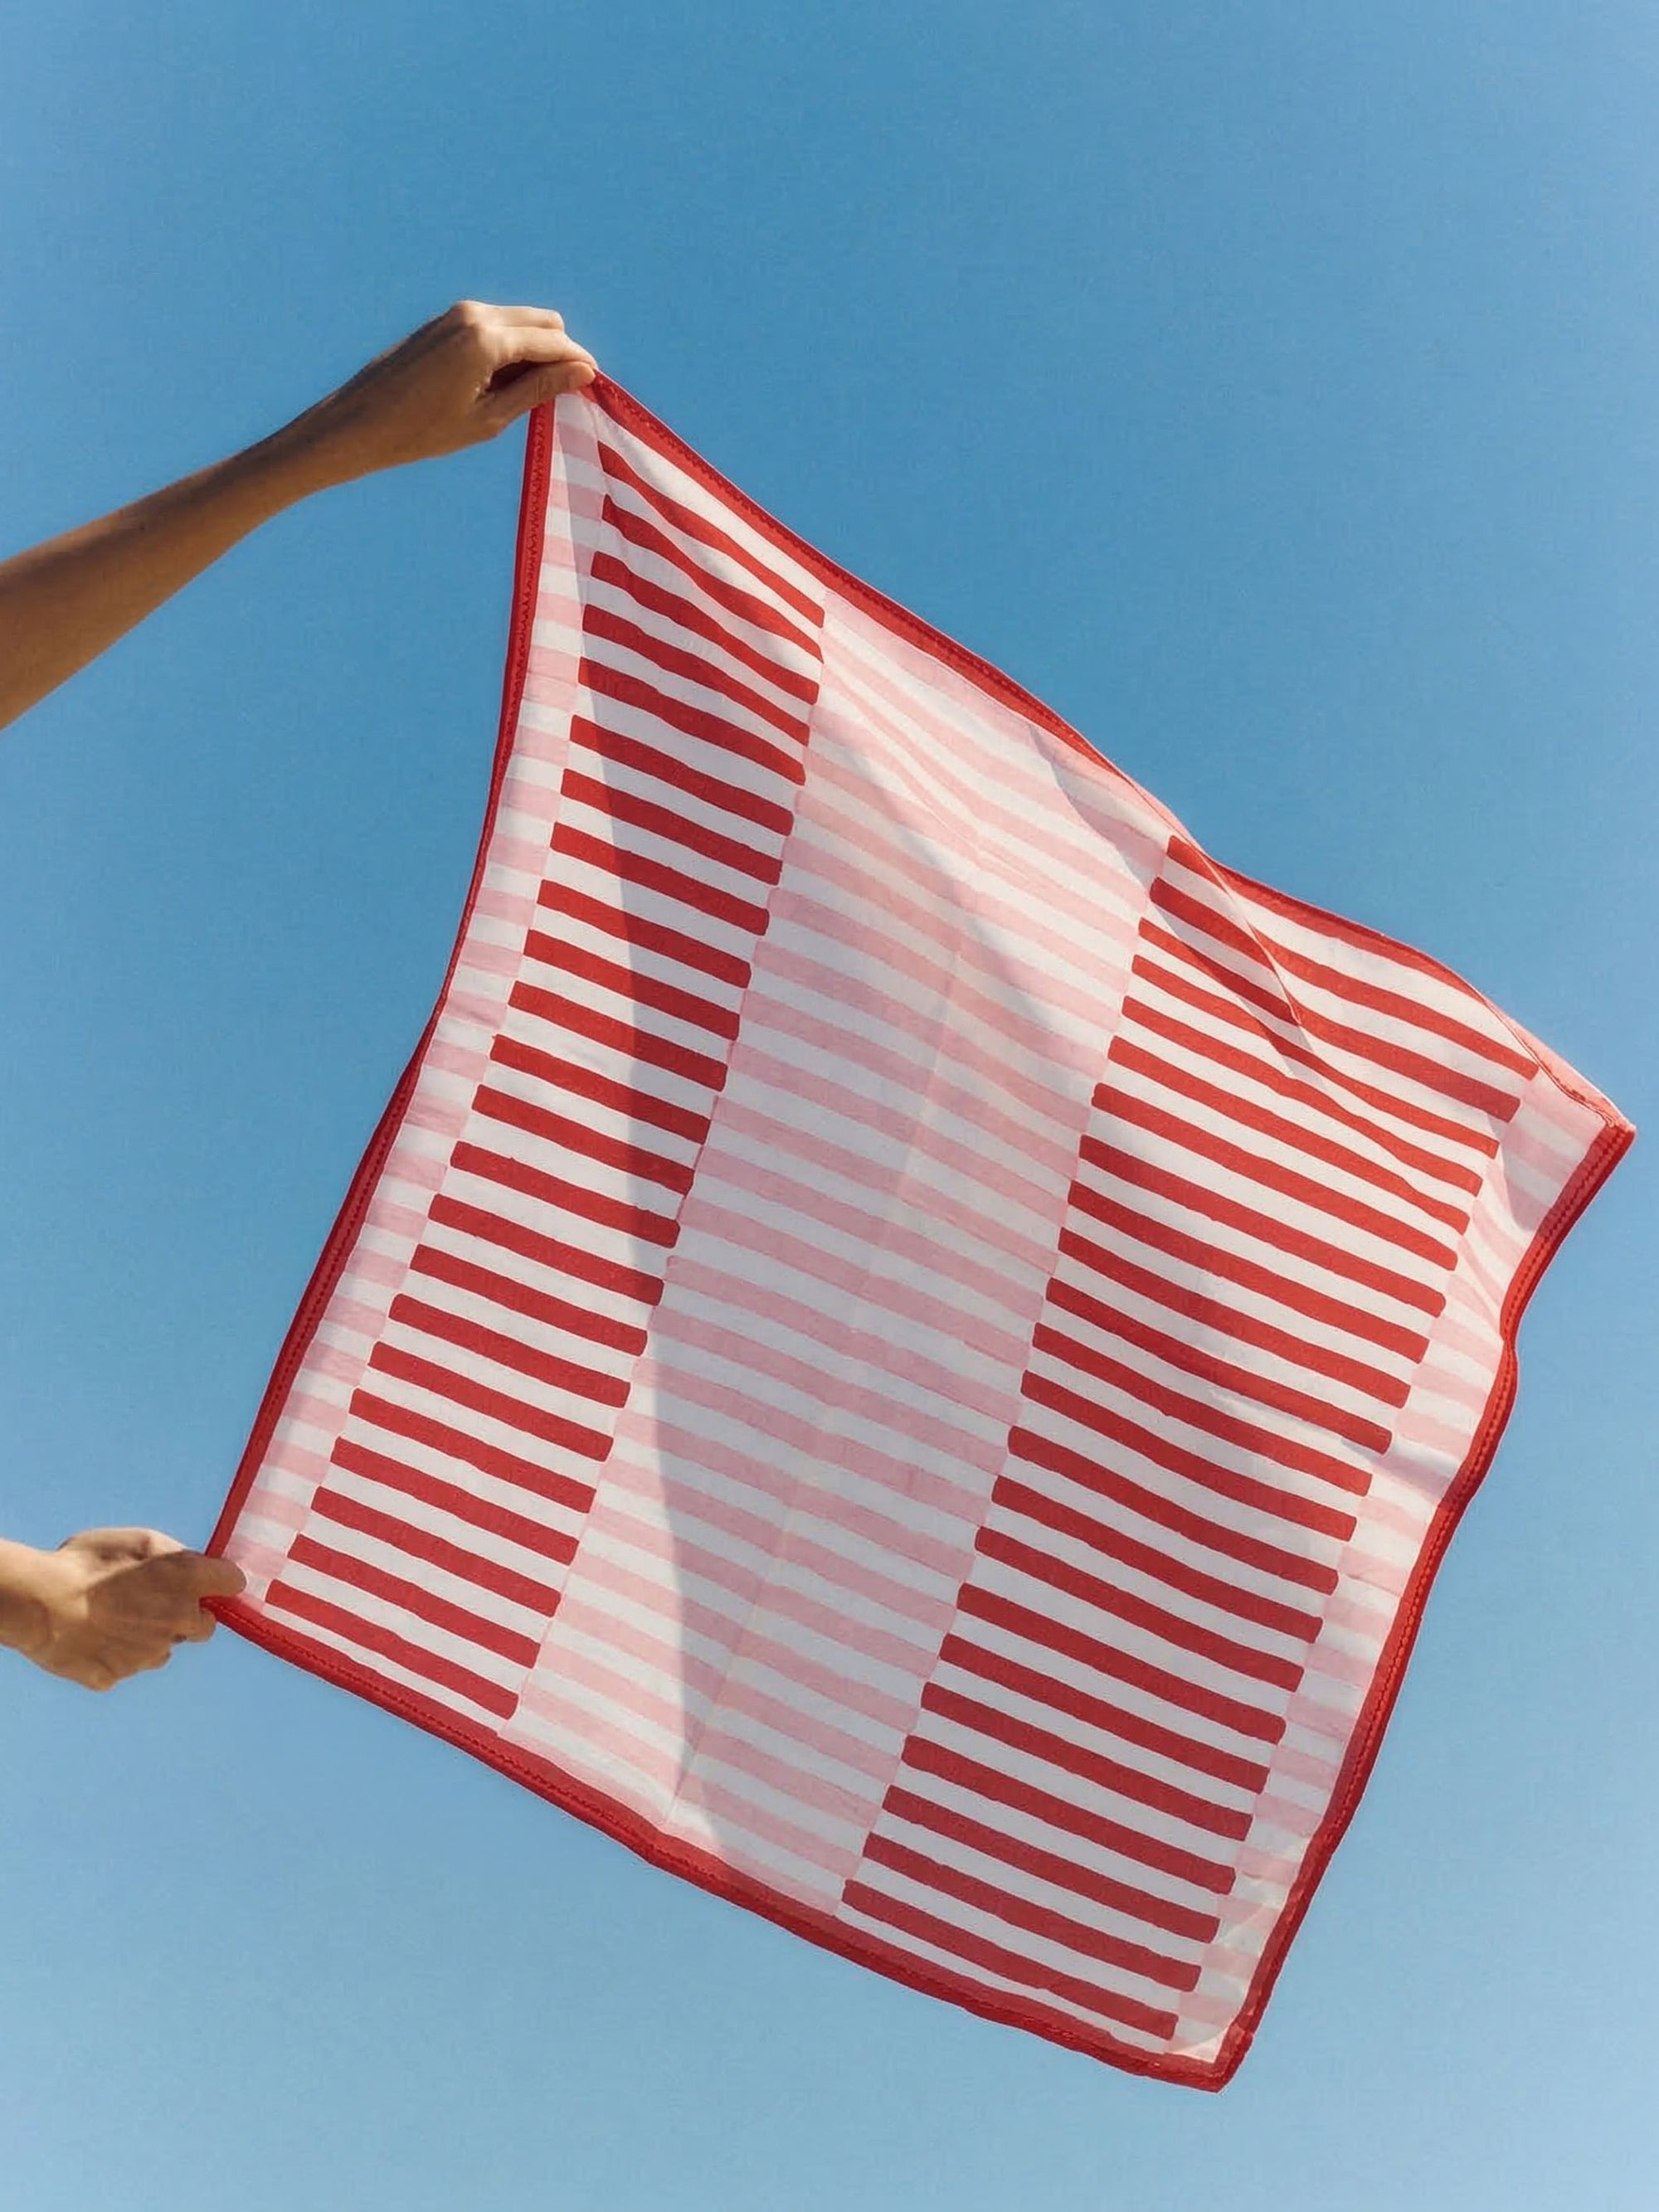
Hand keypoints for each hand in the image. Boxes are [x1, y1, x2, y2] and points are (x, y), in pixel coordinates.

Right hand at [0, 1529, 245, 1690]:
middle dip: (190, 1615)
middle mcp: (178, 1621)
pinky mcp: (118, 1676)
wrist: (43, 1605)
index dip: (221, 1580)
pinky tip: (93, 1637)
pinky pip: (125, 1666)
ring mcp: (148, 1654)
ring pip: (163, 1649)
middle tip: (159, 1601)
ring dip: (151, 1636)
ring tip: (116, 1617)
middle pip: (205, 1626)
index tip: (211, 1580)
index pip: (233, 1582)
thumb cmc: (89, 1563)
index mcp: (187, 1581)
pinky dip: (116, 1654)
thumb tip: (194, 1565)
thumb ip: (175, 1554)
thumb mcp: (138, 1540)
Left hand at [286, 300, 599, 488]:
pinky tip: (501, 386)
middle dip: (560, 352)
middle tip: (562, 396)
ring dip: (535, 351)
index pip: (553, 341)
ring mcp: (457, 313)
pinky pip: (495, 326)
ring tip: (528, 398)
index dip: (580, 364)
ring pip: (520, 321)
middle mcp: (475, 314)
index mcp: (487, 338)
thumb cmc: (422, 432)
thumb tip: (583, 371)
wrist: (357, 424)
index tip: (596, 388)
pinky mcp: (444, 322)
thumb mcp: (488, 418)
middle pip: (543, 321)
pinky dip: (510, 349)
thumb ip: (539, 390)